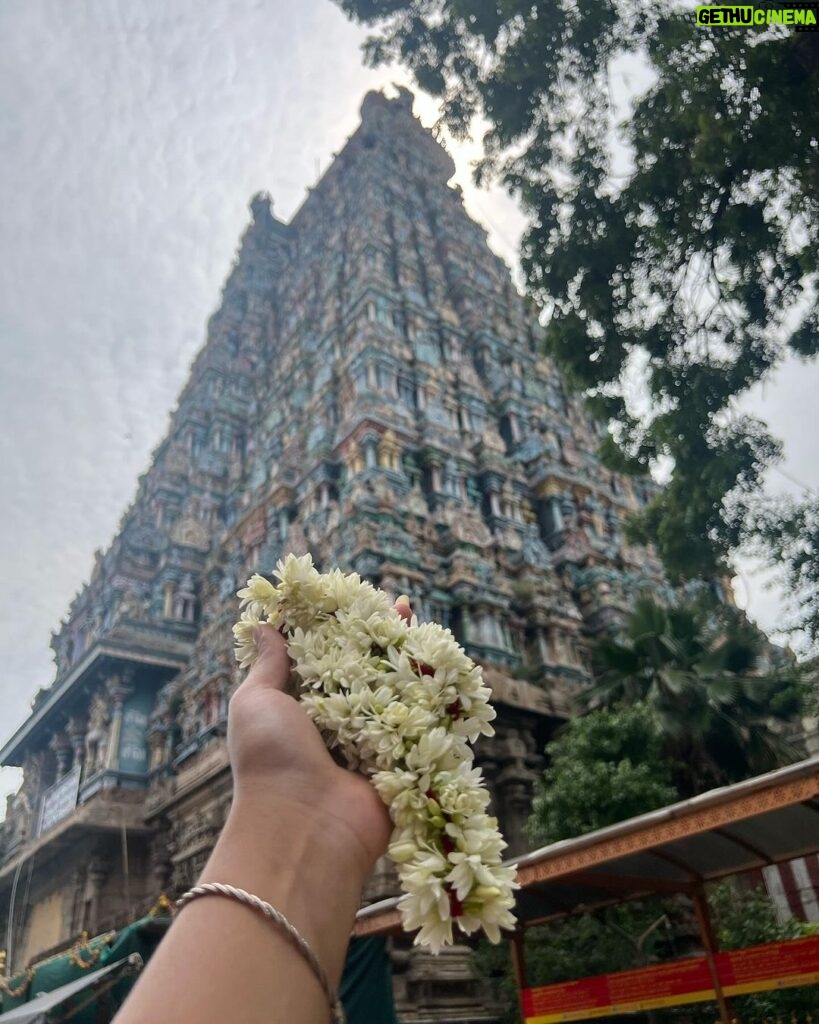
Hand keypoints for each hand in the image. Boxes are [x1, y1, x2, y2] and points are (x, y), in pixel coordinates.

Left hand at [226, 598, 412, 877]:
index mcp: (301, 708)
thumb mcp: (256, 701)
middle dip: (383, 639)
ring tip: (425, 628)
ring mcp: (370, 744)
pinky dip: (433, 702)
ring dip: (412, 662)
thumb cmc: (270, 760)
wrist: (304, 825)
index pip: (325, 657)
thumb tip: (262, 626)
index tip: (356, 598)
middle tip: (400, 606)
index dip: (340, 628)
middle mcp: (337, 724)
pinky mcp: (399, 763)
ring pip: (396, 694)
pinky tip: (445, 670)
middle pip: (365, 671)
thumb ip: (267, 664)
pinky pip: (420, 727)